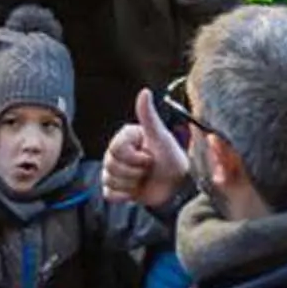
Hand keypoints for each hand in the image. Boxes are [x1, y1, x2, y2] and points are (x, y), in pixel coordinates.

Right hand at [103, 86, 193, 209]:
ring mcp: (115, 170)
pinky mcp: (116, 188)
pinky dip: (124, 196)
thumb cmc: (172, 160)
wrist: (178, 187)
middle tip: (148, 169)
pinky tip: (136, 191)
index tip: (150, 156)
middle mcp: (117, 152)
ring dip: (130, 184)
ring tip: (144, 179)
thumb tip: (145, 91)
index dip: (135, 157)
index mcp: (125, 137)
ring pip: (108, 179)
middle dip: (133, 172)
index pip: (116, 149)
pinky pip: (108, 193)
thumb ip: (149, 116)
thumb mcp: (160, 137)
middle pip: (110, 165)